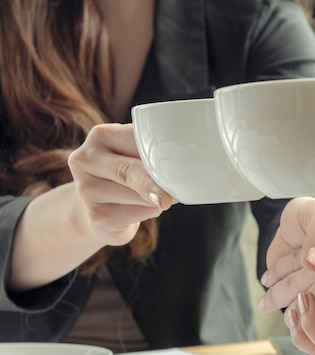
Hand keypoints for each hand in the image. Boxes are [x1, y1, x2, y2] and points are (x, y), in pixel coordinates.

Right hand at [68, 123, 175, 245]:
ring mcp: (86, 190)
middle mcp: (86, 160)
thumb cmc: (127, 175)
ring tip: (154, 196)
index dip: (165, 152)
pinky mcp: (97, 218)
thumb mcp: (136, 156)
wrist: (96, 209)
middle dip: (161, 181)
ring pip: (140, 195)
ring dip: (159, 198)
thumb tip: (187, 166)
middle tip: (180, 188)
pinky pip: (139, 214)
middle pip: (132, 170)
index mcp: (101, 136)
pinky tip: (142, 209)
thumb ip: (154, 153)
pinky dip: (151, 212)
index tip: (187, 160)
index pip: (139, 141)